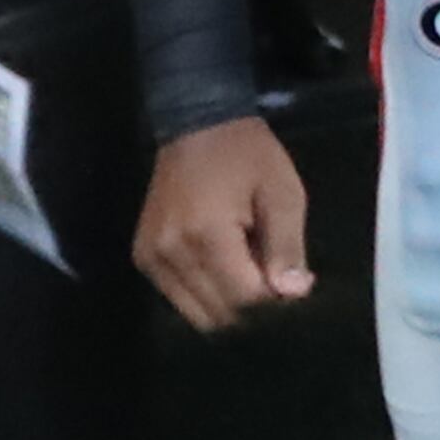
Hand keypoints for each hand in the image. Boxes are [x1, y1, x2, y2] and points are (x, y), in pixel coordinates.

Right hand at [134, 116, 311, 328]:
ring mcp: (151, 258)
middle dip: (254, 309)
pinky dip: (207, 297)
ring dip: (230, 306)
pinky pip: (179, 300)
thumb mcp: (283, 194)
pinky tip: (226, 271)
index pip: (244, 298)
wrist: (195, 125)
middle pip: (220, 313)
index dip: (276, 301)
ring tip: (251, 273)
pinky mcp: (143, 258)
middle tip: (275, 281)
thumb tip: (293, 294)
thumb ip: (287, 247)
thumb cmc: (248, 156)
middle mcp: (169, 252)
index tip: (295, 285)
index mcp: (205, 235)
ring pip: (198, 314)